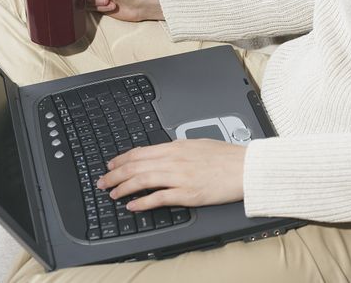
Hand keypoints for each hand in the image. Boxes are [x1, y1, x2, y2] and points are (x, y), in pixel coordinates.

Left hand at [97, 139, 245, 210]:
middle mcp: (175, 160)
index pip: (140, 152)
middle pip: (136, 166)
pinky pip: (159, 198)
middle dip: (115, 174)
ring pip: (143, 180)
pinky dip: (142, 202)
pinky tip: (133, 206)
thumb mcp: (198, 144)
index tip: (111, 165)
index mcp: (177, 147)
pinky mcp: (188, 194)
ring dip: (124, 188)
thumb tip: (162, 152)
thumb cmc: (227, 157)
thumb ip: (178, 149)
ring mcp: (180, 177)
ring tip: (113, 194)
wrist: (246, 167)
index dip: (121, 159)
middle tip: (103, 182)